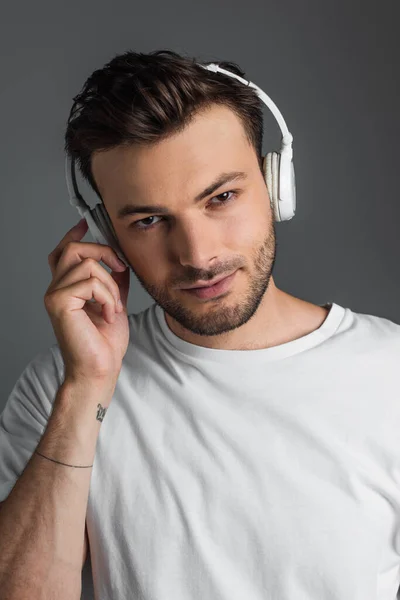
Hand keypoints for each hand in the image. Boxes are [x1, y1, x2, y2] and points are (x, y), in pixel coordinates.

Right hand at [44, 218, 129, 385]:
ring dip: (111, 285)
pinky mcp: (58, 303)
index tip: (85, 223)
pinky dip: (107, 297)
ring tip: (115, 307)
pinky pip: (90, 282)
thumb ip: (115, 282)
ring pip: (87, 265)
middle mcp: (56, 289)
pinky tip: (109, 314)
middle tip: (121, 268)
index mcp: (67, 289)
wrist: (100, 369)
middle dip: (103, 252)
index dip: (73, 235)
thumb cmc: (104, 343)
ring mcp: (54, 295)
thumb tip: (121, 261)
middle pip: (73, 249)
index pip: (62, 254)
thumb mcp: (115, 303)